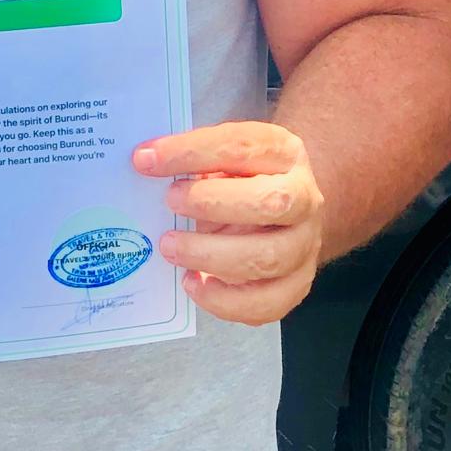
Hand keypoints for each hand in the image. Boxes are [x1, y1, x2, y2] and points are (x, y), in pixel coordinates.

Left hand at [133, 121, 324, 325]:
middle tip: (169, 202)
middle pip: (271, 203)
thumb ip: (192, 157)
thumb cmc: (242, 178)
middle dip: (211, 203)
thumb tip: (144, 163)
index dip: (191, 152)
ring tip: (170, 248)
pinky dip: (225, 301)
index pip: (241, 147)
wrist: (287, 208)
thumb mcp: (223, 155)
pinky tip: (194, 283)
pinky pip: (268, 303)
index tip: (146, 159)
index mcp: (283, 153)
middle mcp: (305, 198)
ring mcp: (306, 244)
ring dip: (211, 255)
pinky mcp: (296, 285)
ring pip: (269, 258)